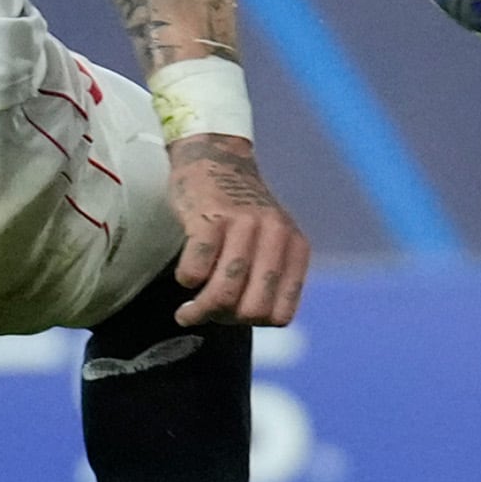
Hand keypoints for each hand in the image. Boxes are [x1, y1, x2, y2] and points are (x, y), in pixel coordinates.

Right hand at [163, 134, 308, 330]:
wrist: (216, 158)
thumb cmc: (239, 213)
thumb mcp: (270, 242)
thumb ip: (267, 277)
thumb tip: (243, 320)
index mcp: (295, 248)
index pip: (281, 314)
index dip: (254, 323)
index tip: (234, 315)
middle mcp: (276, 235)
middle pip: (251, 310)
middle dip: (224, 320)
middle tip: (206, 313)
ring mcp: (244, 224)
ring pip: (224, 293)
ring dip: (199, 311)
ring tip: (186, 312)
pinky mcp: (210, 217)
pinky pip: (196, 270)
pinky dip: (186, 280)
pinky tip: (185, 276)